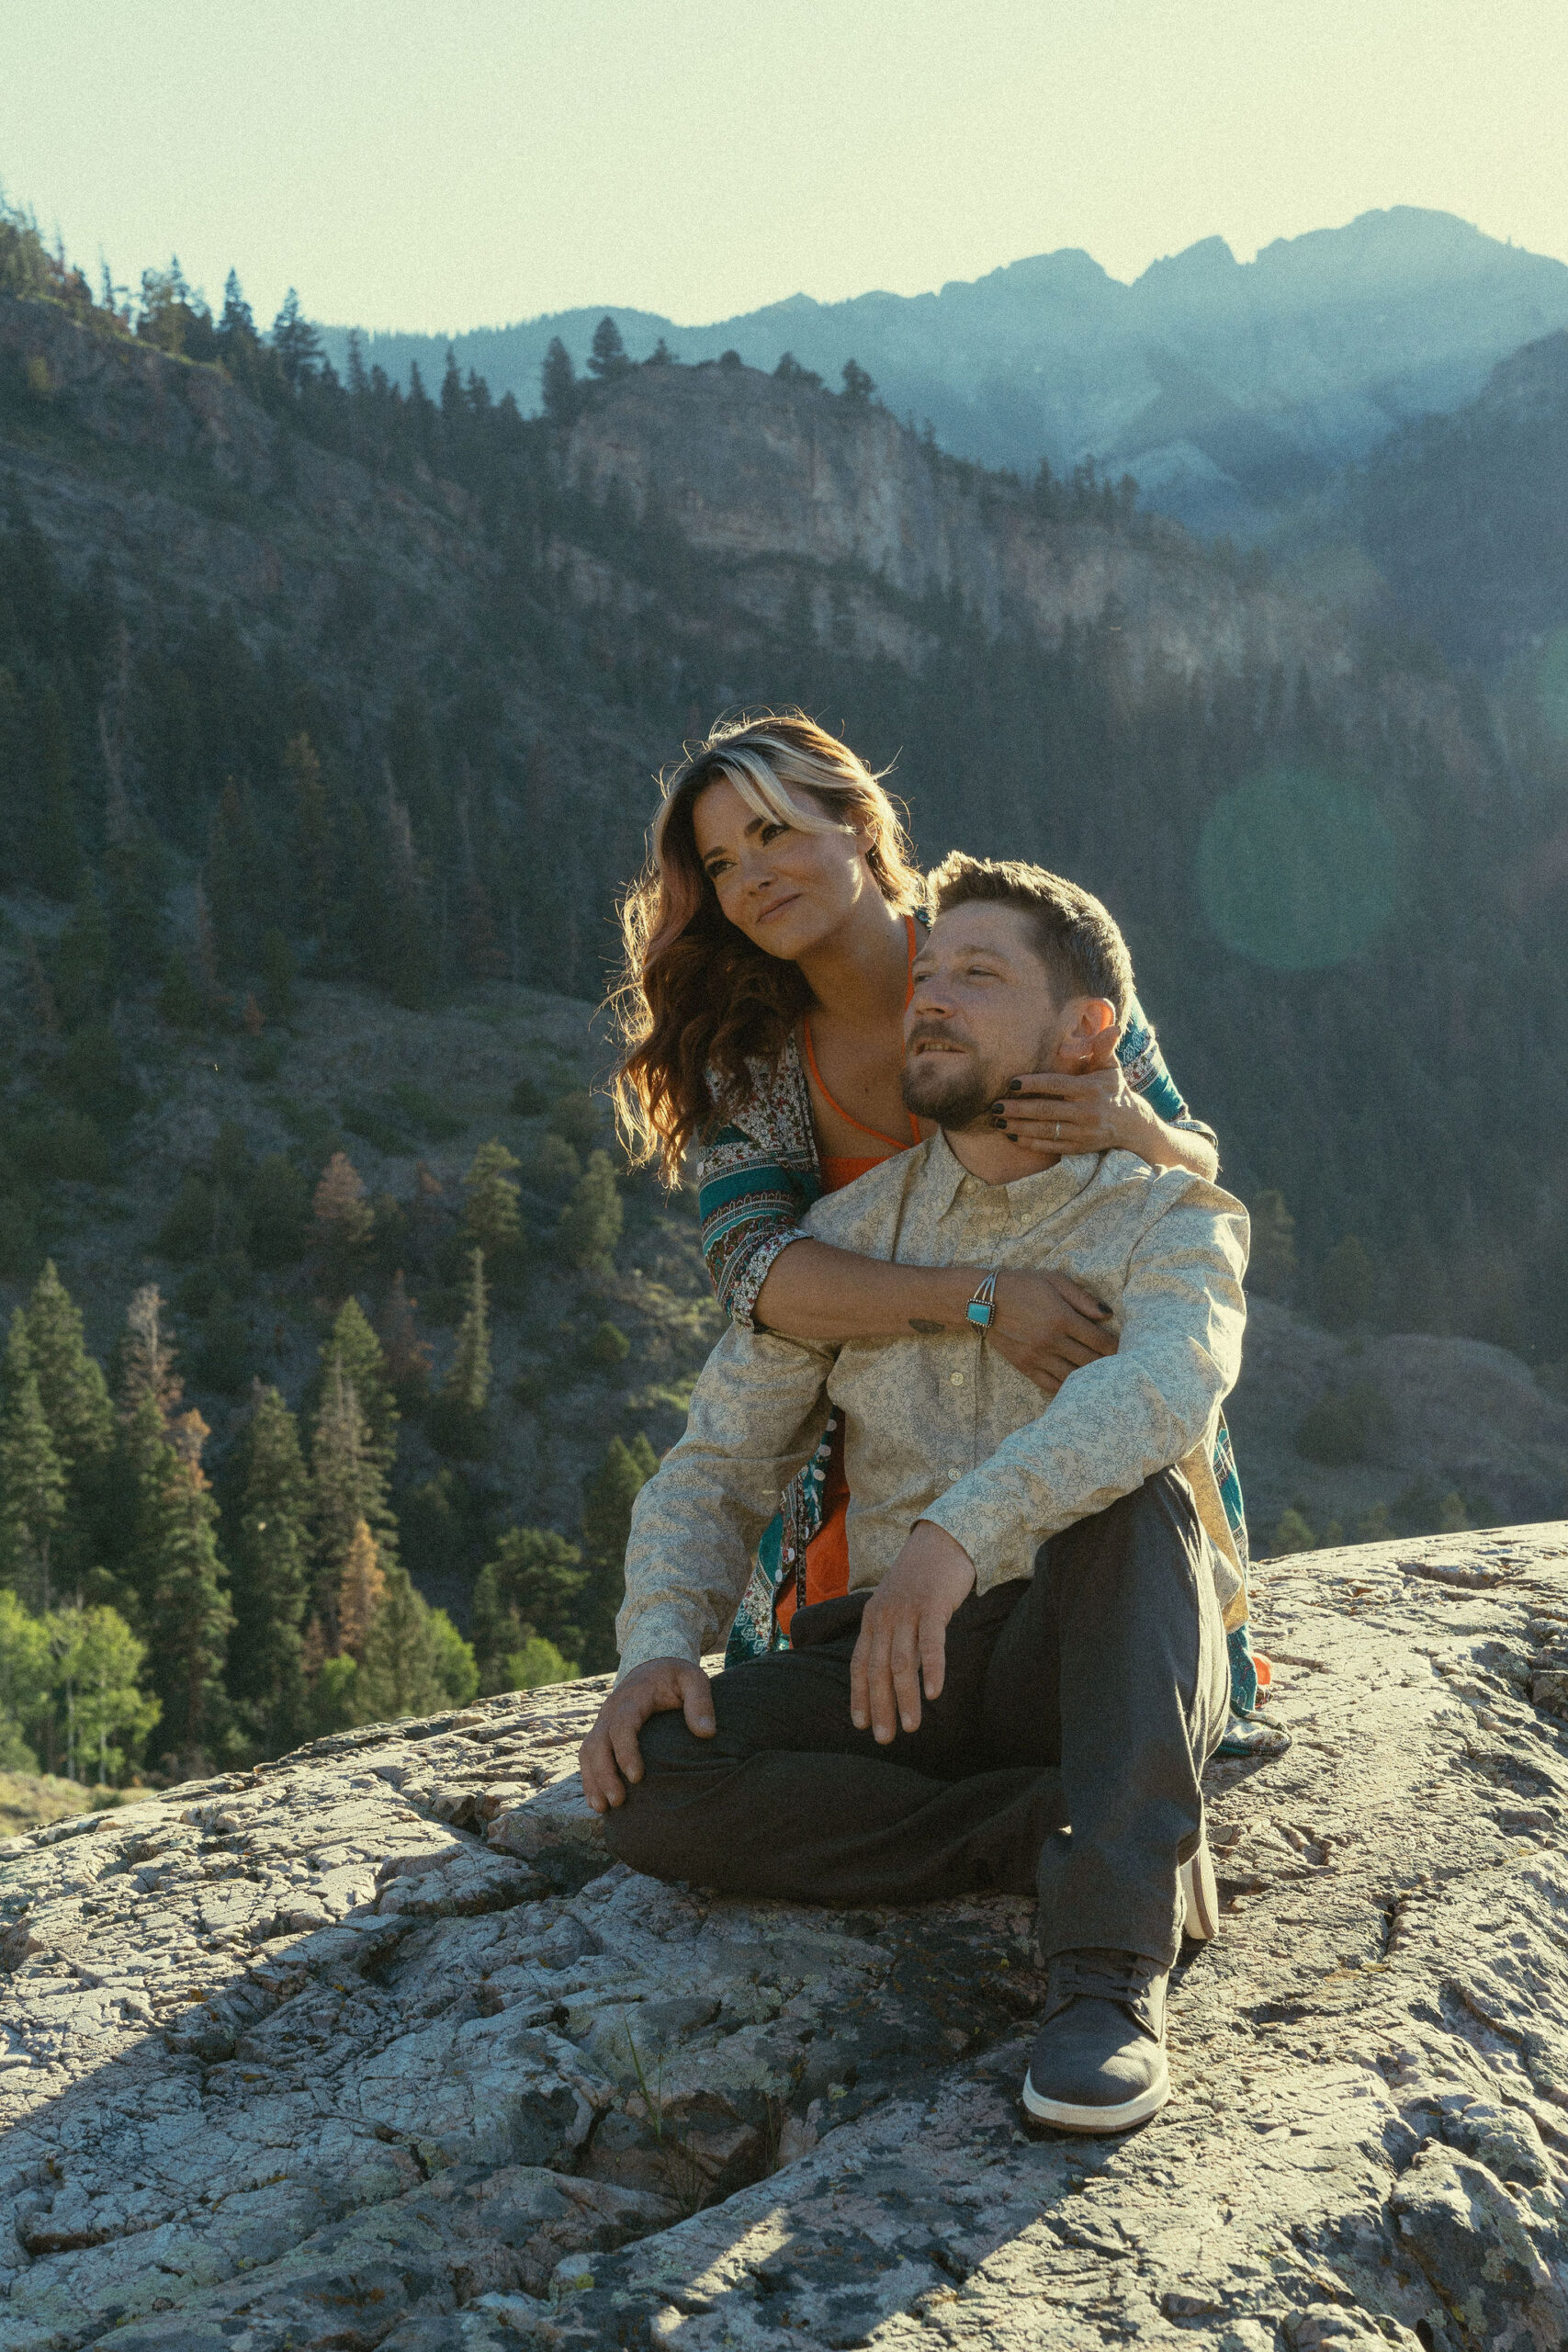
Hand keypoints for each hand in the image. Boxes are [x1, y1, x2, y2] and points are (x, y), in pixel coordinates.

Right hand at [579, 1657, 714, 1812]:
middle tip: (619, 1801)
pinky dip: (589, 1778)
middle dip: (604, 1773)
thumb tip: (706, 1733)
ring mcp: (604, 1722)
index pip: (622, 1725)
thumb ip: (700, 1703)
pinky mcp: (602, 1733)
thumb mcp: (693, 1680)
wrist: (654, 1667)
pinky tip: (598, 1802)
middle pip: (597, 1743)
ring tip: (604, 1808)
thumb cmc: (676, 1677)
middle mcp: (612, 1710)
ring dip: (593, 1780)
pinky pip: (587, 1756)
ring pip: (588, 1752)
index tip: (637, 1777)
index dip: (626, 1751)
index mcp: (633, 1697)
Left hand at [850, 1522, 976, 1741]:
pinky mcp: (932, 1605)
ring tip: (911, 1727)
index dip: (859, 1696)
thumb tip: (896, 1673)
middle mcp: (884, 1617)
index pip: (859, 1664)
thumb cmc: (921, 1578)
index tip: (861, 1725)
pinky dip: (932, 1669)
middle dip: (880, 1707)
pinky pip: (931, 1642)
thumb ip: (893, 1635)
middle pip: (877, 1669)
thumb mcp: (897, 1605)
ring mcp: (907, 1611)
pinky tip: (934, 1694)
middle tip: (885, 1739)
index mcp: (872, 1619)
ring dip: (905, 1698)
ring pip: (902, 1662)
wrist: (941, 1539)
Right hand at [986, 1266, 1116, 1396]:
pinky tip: (1076, 1387)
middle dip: (1108, 1365)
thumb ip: (1082, 1298)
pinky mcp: (1025, 1367)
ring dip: (1089, 1379)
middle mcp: (1052, 1341)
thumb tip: (1107, 1315)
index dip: (1116, 1347)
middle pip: (1090, 1362)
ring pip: (1073, 1377)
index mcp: (1062, 1318)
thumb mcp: (1054, 1280)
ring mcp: (1038, 1357)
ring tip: (1101, 1378)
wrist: (983, 1301)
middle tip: (1119, 1366)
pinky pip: (1051, 1385)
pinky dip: (1066, 1388)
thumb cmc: (1022, 1285)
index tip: (1124, 1349)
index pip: (1099, 1341)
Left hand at [991, 1060, 1148, 1161]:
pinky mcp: (1079, 1147)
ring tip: (998, 1122)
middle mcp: (1086, 1112)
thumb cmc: (1113, 1089)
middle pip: (1046, 1110)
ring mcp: (1082, 1132)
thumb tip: (1111, 1026)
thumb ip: (1103, 1047)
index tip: (1011, 1083)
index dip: (1033, 1084)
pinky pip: (1051, 1146)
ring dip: (1019, 1127)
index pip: (1056, 1085)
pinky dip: (1031, 1143)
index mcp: (1090, 1089)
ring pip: (1045, 1130)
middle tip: (994, 1106)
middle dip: (1018, 1109)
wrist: (1131, 1125)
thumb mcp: (1111, 1067)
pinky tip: (1013, 1137)